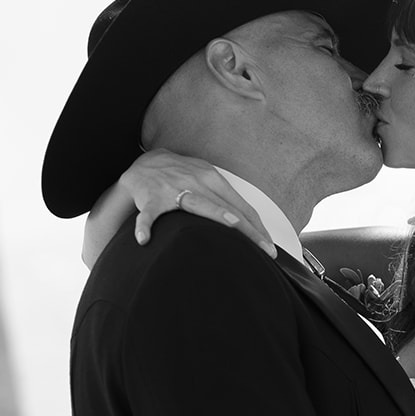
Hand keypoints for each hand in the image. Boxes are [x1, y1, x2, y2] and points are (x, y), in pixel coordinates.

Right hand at [119, 150, 276, 256]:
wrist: (144, 163)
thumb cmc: (182, 176)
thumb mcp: (207, 181)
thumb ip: (226, 200)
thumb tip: (250, 225)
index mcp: (214, 180)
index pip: (242, 207)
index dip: (258, 228)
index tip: (269, 247)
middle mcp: (197, 182)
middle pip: (229, 210)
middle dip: (249, 231)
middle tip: (263, 252)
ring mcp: (174, 189)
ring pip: (198, 205)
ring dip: (215, 215)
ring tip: (232, 228)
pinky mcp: (151, 198)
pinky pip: (149, 215)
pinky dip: (145, 226)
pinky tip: (144, 239)